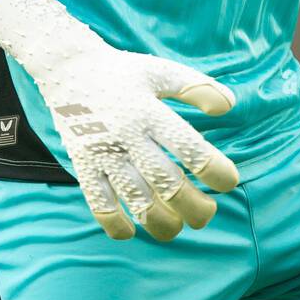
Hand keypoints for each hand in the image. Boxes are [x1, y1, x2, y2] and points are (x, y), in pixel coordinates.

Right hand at [0, 0, 238, 239]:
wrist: (69, 68)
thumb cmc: (124, 73)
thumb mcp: (162, 72)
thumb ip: (197, 87)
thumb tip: (230, 106)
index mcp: (150, 111)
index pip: (189, 147)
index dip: (214, 170)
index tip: (229, 181)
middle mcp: (127, 134)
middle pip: (166, 181)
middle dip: (193, 206)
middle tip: (207, 213)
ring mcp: (103, 152)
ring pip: (135, 198)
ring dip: (160, 221)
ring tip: (176, 228)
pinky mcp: (82, 164)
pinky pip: (98, 202)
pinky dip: (114, 223)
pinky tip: (130, 232)